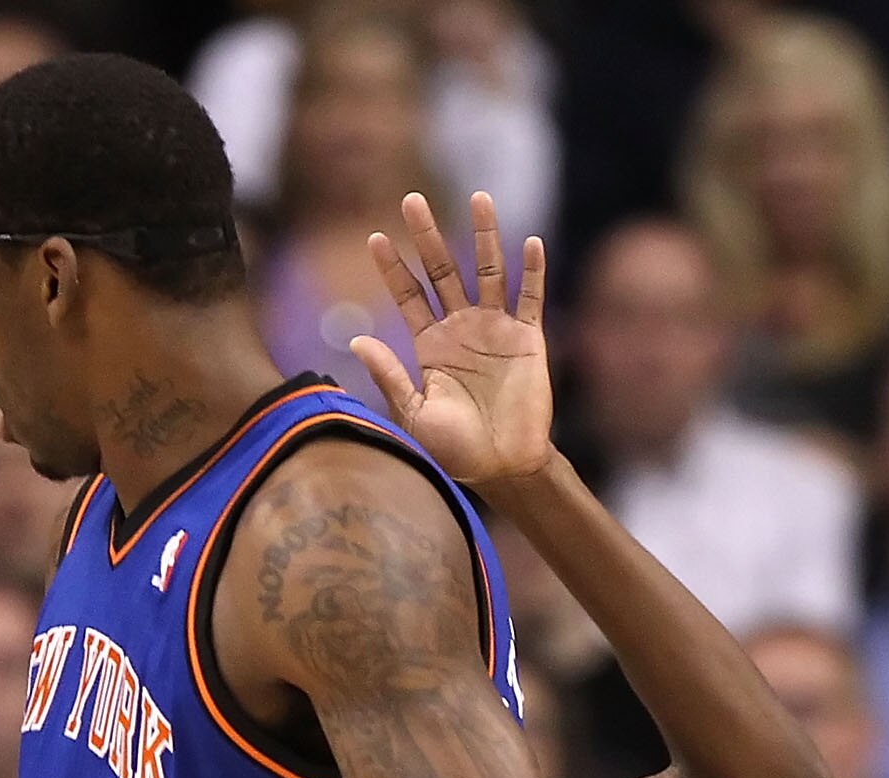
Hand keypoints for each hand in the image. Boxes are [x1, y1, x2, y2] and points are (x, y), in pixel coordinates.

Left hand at [347, 191, 551, 494]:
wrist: (501, 468)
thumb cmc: (454, 449)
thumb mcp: (412, 412)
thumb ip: (389, 374)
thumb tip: (355, 340)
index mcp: (430, 345)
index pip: (408, 295)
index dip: (392, 267)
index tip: (375, 237)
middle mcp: (461, 328)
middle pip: (443, 271)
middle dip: (427, 236)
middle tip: (412, 199)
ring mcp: (496, 329)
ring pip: (488, 271)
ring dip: (485, 235)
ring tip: (479, 197)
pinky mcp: (529, 339)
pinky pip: (532, 298)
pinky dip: (532, 271)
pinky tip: (529, 242)